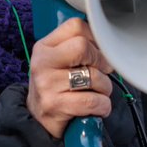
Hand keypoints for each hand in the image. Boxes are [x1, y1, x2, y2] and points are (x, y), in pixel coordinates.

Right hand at [27, 18, 113, 139]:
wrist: (38, 121)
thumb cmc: (56, 87)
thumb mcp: (59, 62)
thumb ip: (78, 47)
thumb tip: (108, 43)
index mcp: (44, 47)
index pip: (76, 26)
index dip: (95, 39)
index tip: (99, 53)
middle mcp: (42, 62)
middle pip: (83, 47)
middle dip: (102, 62)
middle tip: (103, 73)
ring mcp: (46, 84)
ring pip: (93, 76)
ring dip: (105, 88)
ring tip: (97, 93)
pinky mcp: (54, 105)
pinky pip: (93, 100)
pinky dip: (103, 106)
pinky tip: (97, 108)